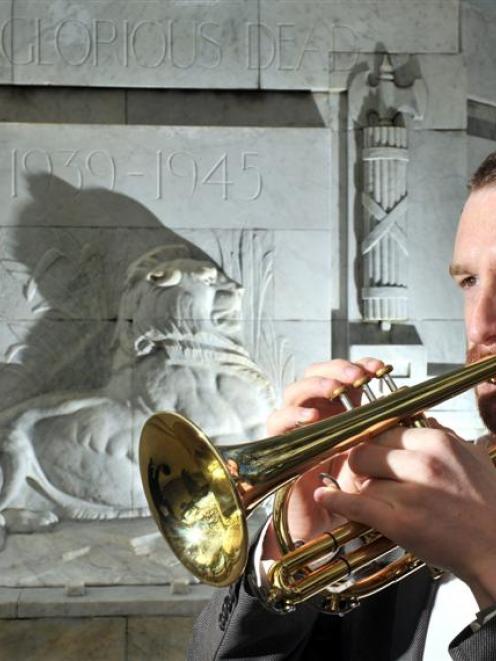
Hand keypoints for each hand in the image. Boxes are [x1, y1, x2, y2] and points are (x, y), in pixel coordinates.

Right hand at [262, 357, 384, 560]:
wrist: (335, 526)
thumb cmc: (359, 493)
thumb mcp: (380, 460)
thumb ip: (389, 434)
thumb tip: (414, 407)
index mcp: (342, 411)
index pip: (345, 376)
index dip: (359, 366)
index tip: (380, 368)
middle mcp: (318, 414)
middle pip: (317, 375)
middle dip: (336, 369)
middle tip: (357, 376)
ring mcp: (299, 428)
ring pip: (295, 392)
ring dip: (315, 386)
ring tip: (336, 390)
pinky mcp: (283, 447)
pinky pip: (278, 423)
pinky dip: (292, 416)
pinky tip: (311, 417)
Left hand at [314, 423, 495, 607]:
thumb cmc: (489, 507)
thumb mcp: (473, 459)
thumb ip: (445, 436)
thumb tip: (423, 421)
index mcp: (438, 443)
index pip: (384, 430)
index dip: (373, 442)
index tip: (367, 448)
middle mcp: (423, 463)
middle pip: (365, 450)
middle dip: (361, 463)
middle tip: (366, 474)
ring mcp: (411, 493)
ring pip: (362, 479)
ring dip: (362, 489)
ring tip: (372, 498)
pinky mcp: (400, 522)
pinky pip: (355, 504)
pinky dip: (336, 500)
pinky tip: (325, 496)